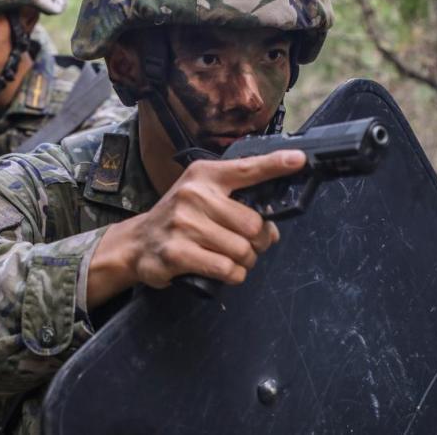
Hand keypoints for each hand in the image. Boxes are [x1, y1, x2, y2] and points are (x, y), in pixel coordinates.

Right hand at [87, 150, 305, 305]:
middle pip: (254, 224)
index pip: (246, 168)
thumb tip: (271, 229)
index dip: (276, 165)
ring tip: (228, 258)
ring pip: (242, 250)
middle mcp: (194, 195)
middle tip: (246, 245)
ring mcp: (184, 223)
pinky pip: (226, 269)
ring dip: (244, 262)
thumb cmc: (179, 218)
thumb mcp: (202, 195)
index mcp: (204, 175)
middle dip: (258, 242)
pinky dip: (232, 275)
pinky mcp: (177, 252)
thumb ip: (236, 202)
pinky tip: (221, 270)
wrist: (137, 242)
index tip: (299, 160)